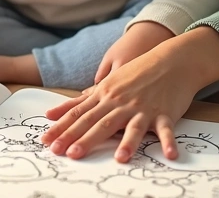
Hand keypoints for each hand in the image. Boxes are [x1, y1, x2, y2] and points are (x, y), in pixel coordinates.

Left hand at [41, 27, 218, 163]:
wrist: (171, 60)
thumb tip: (53, 112)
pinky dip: (168, 142)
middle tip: (63, 152)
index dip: (62, 128)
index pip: (79, 114)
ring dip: (126, 143)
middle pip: (97, 122)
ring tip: (119, 159)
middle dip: (80, 138)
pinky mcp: (164, 114)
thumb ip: (81, 100)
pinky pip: (165, 130)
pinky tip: (169, 155)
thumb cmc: (137, 71)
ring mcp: (142, 108)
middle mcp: (121, 103)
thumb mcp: (107, 82)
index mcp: (105, 96)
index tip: (47, 141)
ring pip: (132, 127)